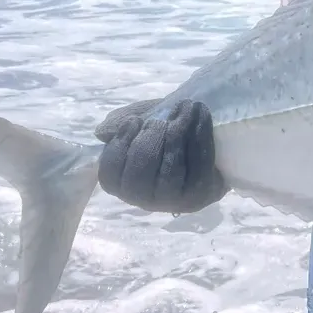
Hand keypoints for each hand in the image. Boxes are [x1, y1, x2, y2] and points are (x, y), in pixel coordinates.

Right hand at [96, 99, 227, 212]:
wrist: (207, 143)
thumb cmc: (164, 133)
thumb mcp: (139, 124)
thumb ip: (119, 125)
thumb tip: (104, 131)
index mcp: (123, 185)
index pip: (110, 174)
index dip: (119, 145)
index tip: (133, 121)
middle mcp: (145, 200)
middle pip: (139, 176)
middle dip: (149, 141)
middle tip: (160, 119)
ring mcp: (175, 201)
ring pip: (170, 173)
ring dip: (175, 137)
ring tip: (182, 110)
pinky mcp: (202, 193)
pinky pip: (199, 166)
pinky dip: (199, 136)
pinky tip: (198, 115)